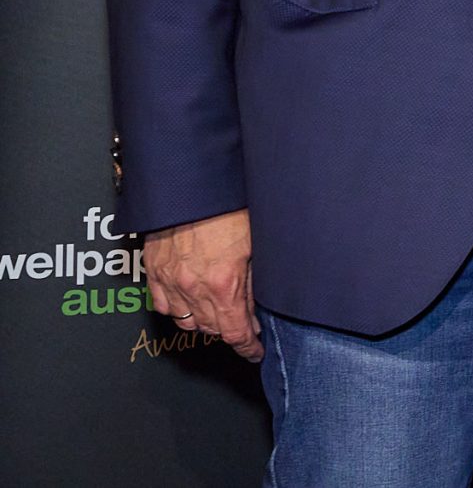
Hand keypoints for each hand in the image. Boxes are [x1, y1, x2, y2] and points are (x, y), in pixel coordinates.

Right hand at [144, 208, 259, 360]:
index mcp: (222, 283)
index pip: (235, 332)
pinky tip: (191, 301)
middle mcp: (192, 287)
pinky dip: (178, 309)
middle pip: (211, 328)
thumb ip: (254, 282)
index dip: (247, 347)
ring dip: (204, 321)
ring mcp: (169, 280)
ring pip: (185, 320)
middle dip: (230, 329)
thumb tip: (256, 310)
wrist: (191, 184)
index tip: (255, 351)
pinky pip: (164, 305)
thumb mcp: (256, 245)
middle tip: (246, 323)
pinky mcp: (153, 270)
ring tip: (220, 310)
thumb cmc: (230, 206)